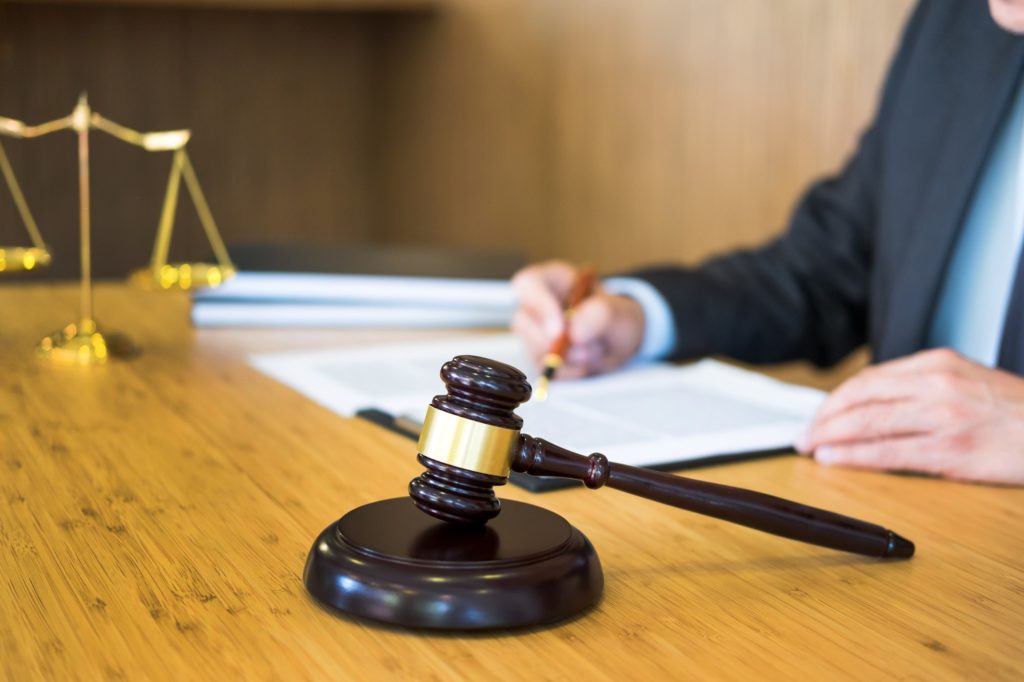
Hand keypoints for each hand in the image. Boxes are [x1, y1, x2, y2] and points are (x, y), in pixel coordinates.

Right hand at [511, 260, 644, 378]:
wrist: (620, 344)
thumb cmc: (617, 318)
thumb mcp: (619, 311)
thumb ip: (600, 314)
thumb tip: (573, 331)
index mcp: (552, 280)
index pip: (528, 284)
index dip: (539, 306)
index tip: (559, 330)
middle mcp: (537, 305)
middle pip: (524, 322)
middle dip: (558, 342)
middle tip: (589, 348)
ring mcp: (535, 332)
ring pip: (535, 350)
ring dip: (570, 359)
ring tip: (596, 351)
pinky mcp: (539, 357)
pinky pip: (545, 369)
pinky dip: (570, 372)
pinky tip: (587, 362)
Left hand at [797, 348, 1023, 484]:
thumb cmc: (1014, 412)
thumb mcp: (966, 381)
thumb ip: (922, 386)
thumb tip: (872, 404)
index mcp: (937, 363)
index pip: (869, 378)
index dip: (836, 398)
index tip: (818, 413)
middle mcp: (936, 384)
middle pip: (860, 397)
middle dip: (823, 417)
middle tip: (803, 434)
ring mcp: (943, 417)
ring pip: (866, 423)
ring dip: (829, 435)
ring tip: (810, 447)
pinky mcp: (950, 451)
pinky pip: (888, 453)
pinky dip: (852, 456)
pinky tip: (833, 459)